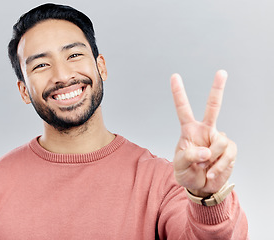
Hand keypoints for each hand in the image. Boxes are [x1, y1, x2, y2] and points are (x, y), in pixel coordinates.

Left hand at [171, 70, 236, 196]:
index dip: (179, 93)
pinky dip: (220, 166)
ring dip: (212, 159)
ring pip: (221, 141)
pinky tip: (213, 171)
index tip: (175, 76)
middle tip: (222, 72)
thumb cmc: (186, 173)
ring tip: (205, 167)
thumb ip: (188, 157)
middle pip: (213, 106)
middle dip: (218, 89)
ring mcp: (218, 139)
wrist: (201, 187)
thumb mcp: (179, 166)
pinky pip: (228, 154)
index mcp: (189, 130)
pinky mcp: (229, 149)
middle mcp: (205, 130)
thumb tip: (206, 150)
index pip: (183, 109)